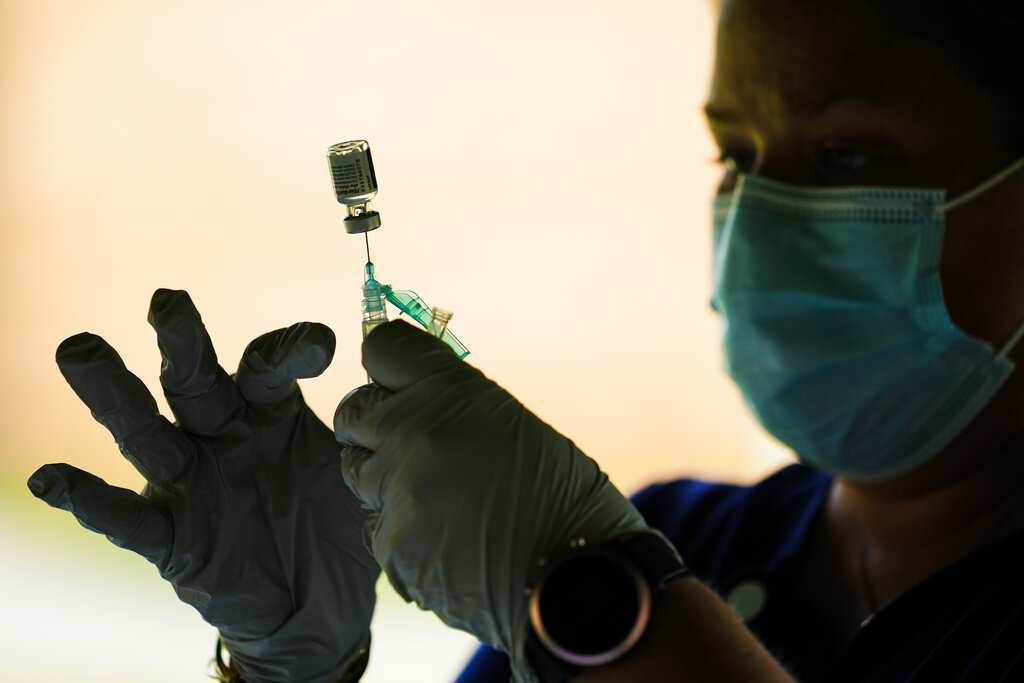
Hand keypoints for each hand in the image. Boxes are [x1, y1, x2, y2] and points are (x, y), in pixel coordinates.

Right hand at [28, 289, 378, 682]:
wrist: (320, 602)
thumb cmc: (335, 520)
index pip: (268, 363)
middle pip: (194, 380)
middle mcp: (222, 435)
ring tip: (81, 350)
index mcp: (269, 410)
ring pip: (146, 433)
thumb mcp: (360, 469)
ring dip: (114, 394)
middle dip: (183, 342)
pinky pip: (126, 519)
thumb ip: (371, 427)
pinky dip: (88, 500)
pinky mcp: (172, 537)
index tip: (323, 347)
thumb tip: (403, 383)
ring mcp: (192, 483)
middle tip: (168, 303)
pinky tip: (51, 479)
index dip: (290, 348)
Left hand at [334, 320, 659, 681]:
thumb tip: (409, 394)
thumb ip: (451, 403)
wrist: (578, 576)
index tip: (397, 383)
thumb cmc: (559, 496)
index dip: (389, 368)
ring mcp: (397, 491)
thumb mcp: (511, 423)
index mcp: (449, 391)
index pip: (382, 350)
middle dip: (373, 424)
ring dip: (387, 478)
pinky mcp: (390, 544)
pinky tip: (448, 539)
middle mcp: (413, 432)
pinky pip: (377, 525)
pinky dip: (404, 531)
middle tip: (406, 442)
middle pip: (353, 411)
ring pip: (358, 471)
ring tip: (440, 496)